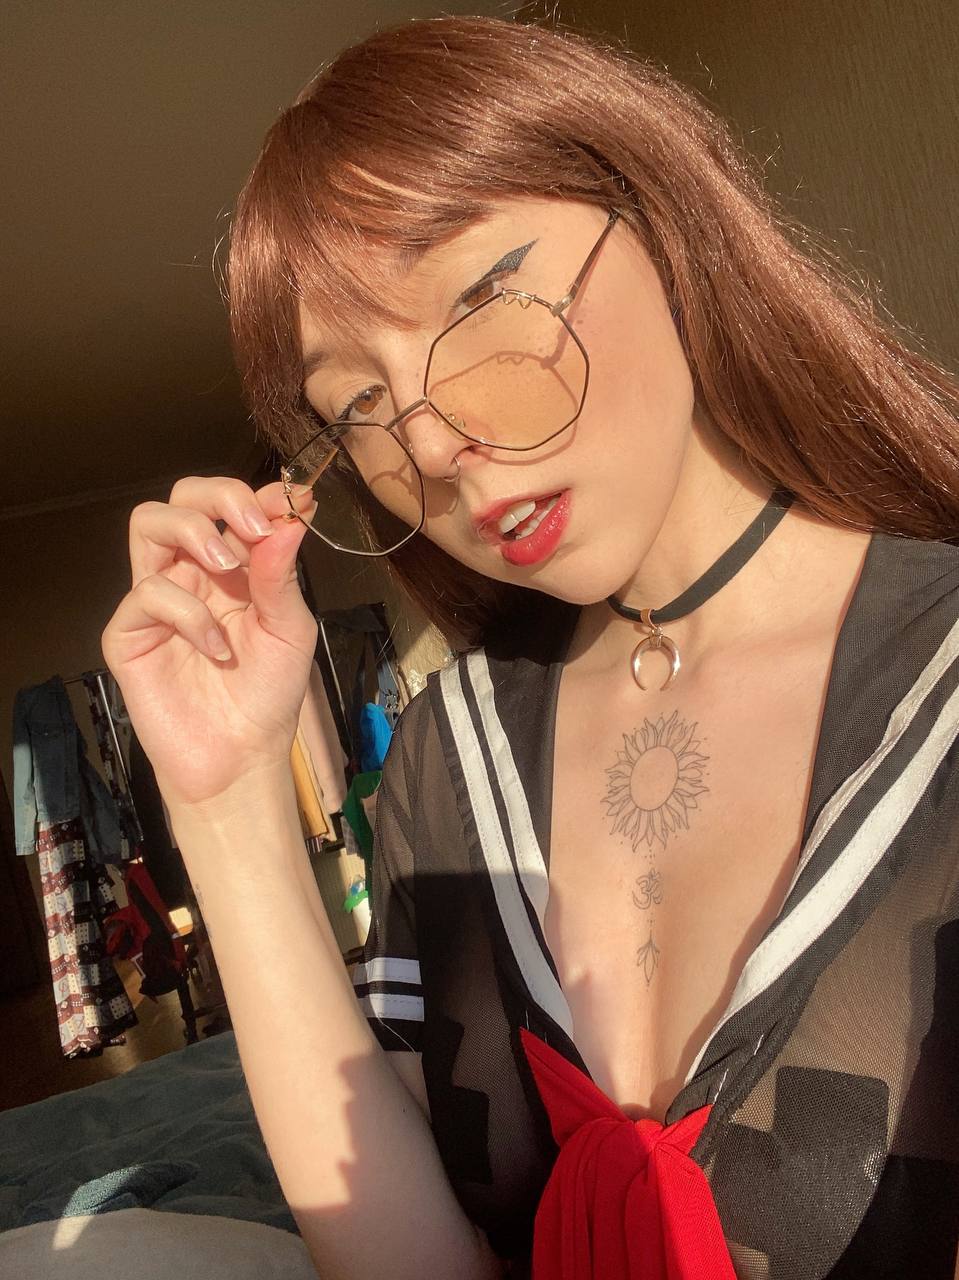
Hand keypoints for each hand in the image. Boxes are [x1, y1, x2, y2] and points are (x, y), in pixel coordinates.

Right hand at [102, 476, 317, 808]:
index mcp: (233, 567)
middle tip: (253, 525)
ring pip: (148, 524)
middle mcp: (191, 573)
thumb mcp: (290, 630)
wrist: (242, 756)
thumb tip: (293, 515)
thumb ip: (283, 574)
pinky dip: (189, 614)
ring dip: (191, 530)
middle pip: (183, 498)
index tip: (293, 501)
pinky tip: (217, 647)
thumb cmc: (267, 694)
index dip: (260, 495)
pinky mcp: (129, 632)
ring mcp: (157, 599)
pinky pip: (148, 593)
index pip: (233, 509)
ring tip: (227, 566)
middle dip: (219, 496)